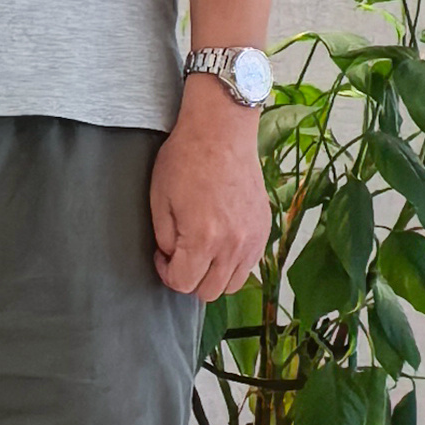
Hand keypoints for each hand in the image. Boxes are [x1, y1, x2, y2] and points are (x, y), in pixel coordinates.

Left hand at [150, 81, 270, 299]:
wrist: (221, 132)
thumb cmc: (185, 160)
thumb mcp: (160, 200)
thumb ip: (165, 239)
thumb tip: (172, 259)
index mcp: (204, 239)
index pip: (183, 284)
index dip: (166, 273)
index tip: (162, 256)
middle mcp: (234, 245)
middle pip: (210, 292)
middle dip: (189, 279)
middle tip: (179, 255)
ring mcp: (253, 239)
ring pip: (233, 284)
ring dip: (213, 275)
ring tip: (200, 250)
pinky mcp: (265, 229)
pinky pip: (249, 264)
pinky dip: (233, 262)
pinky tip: (220, 241)